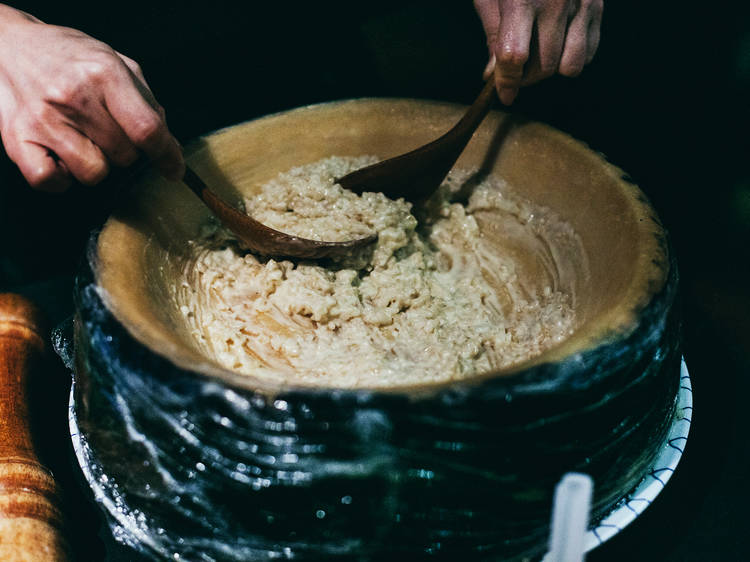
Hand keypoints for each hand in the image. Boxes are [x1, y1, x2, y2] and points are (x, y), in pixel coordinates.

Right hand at [0, 6, 183, 190]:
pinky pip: (50, 182)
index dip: (167, 156)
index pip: (147, 130)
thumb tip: (170, 147)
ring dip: (97, 165)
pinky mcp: (17, 139)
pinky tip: (62, 158)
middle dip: (127, 151)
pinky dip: (61, 179)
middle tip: (108, 132)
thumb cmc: (69, 58)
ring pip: (95, 174)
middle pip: (125, 156)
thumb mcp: (116, 64)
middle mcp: (74, 97)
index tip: (173, 169)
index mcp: (104, 73)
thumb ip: (147, 103)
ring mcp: (44, 120)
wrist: (8, 45)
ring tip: (85, 140)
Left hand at [474, 0, 602, 104]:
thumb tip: (494, 73)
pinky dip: (573, 57)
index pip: (514, 56)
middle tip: (515, 73)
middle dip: (525, 78)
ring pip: (570, 65)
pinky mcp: (597, 4)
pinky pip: (589, 51)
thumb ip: (493, 33)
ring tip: (537, 59)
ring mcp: (581, 3)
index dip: (506, 81)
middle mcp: (556, 2)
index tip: (503, 94)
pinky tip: (558, 44)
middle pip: (543, 66)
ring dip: (551, 71)